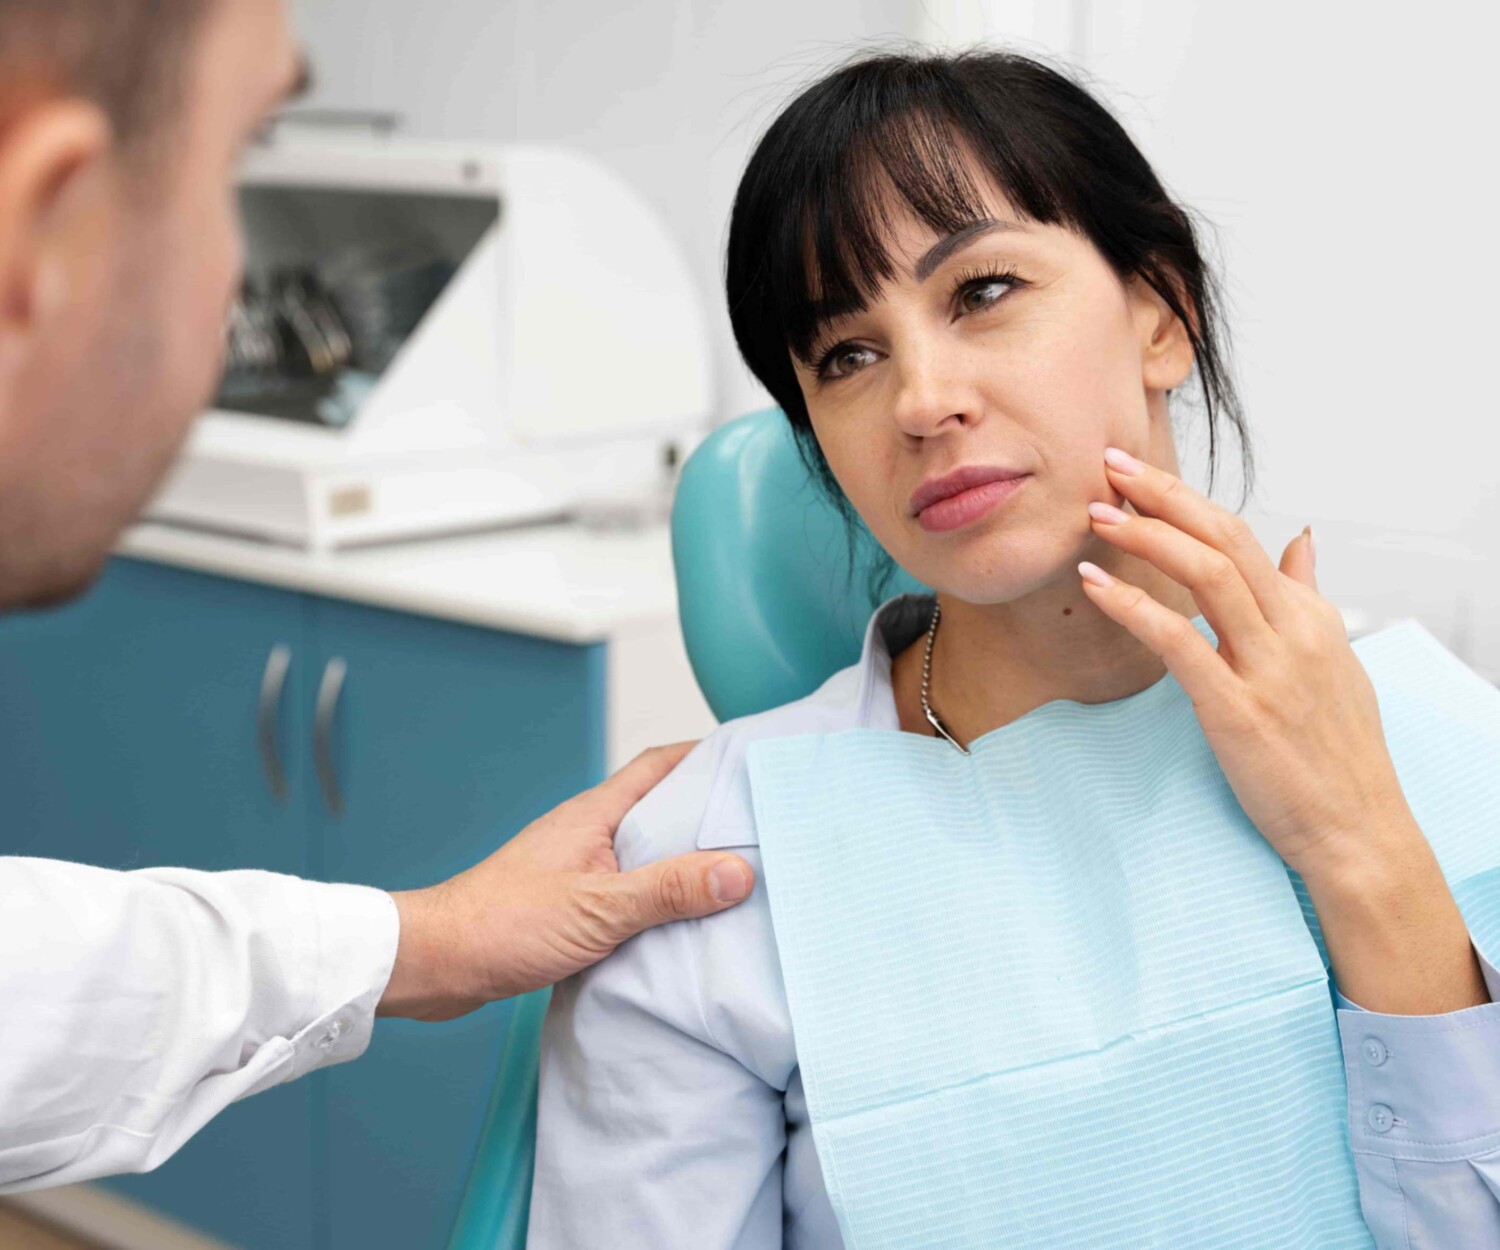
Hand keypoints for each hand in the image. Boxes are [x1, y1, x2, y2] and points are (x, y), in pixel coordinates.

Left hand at [378, 743, 753, 1020]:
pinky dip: (656, 897)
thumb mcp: (600, 909)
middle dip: (706, 812)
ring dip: (682, 860)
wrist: (437, 962)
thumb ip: (669, 890)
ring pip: (643, 852)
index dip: (705, 755)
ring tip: (733, 877)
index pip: (659, 765)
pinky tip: (678, 924)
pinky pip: (626, 888)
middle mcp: (587, 832)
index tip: (749, 759)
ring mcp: (576, 866)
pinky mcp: (567, 901)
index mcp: (595, 815)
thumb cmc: (503, 925)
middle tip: (758, 825)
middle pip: (658, 808)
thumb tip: (738, 871)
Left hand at [1079, 447, 1407, 875]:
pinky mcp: (1238, 710)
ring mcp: (1268, 668)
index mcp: (1310, 618)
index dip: (1185, 501)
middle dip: (1163, 495)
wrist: (1359, 832)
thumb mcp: (1335, 662)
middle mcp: (1293, 631)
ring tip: (1097, 516)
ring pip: (1206, 574)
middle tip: (1109, 466)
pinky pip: (1178, 641)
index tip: (1137, 476)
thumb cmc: (1340, 754)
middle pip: (1223, 538)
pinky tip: (1096, 586)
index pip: (1241, 536)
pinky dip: (1133, 605)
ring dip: (1146, 537)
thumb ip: (1308, 597)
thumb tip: (1301, 540)